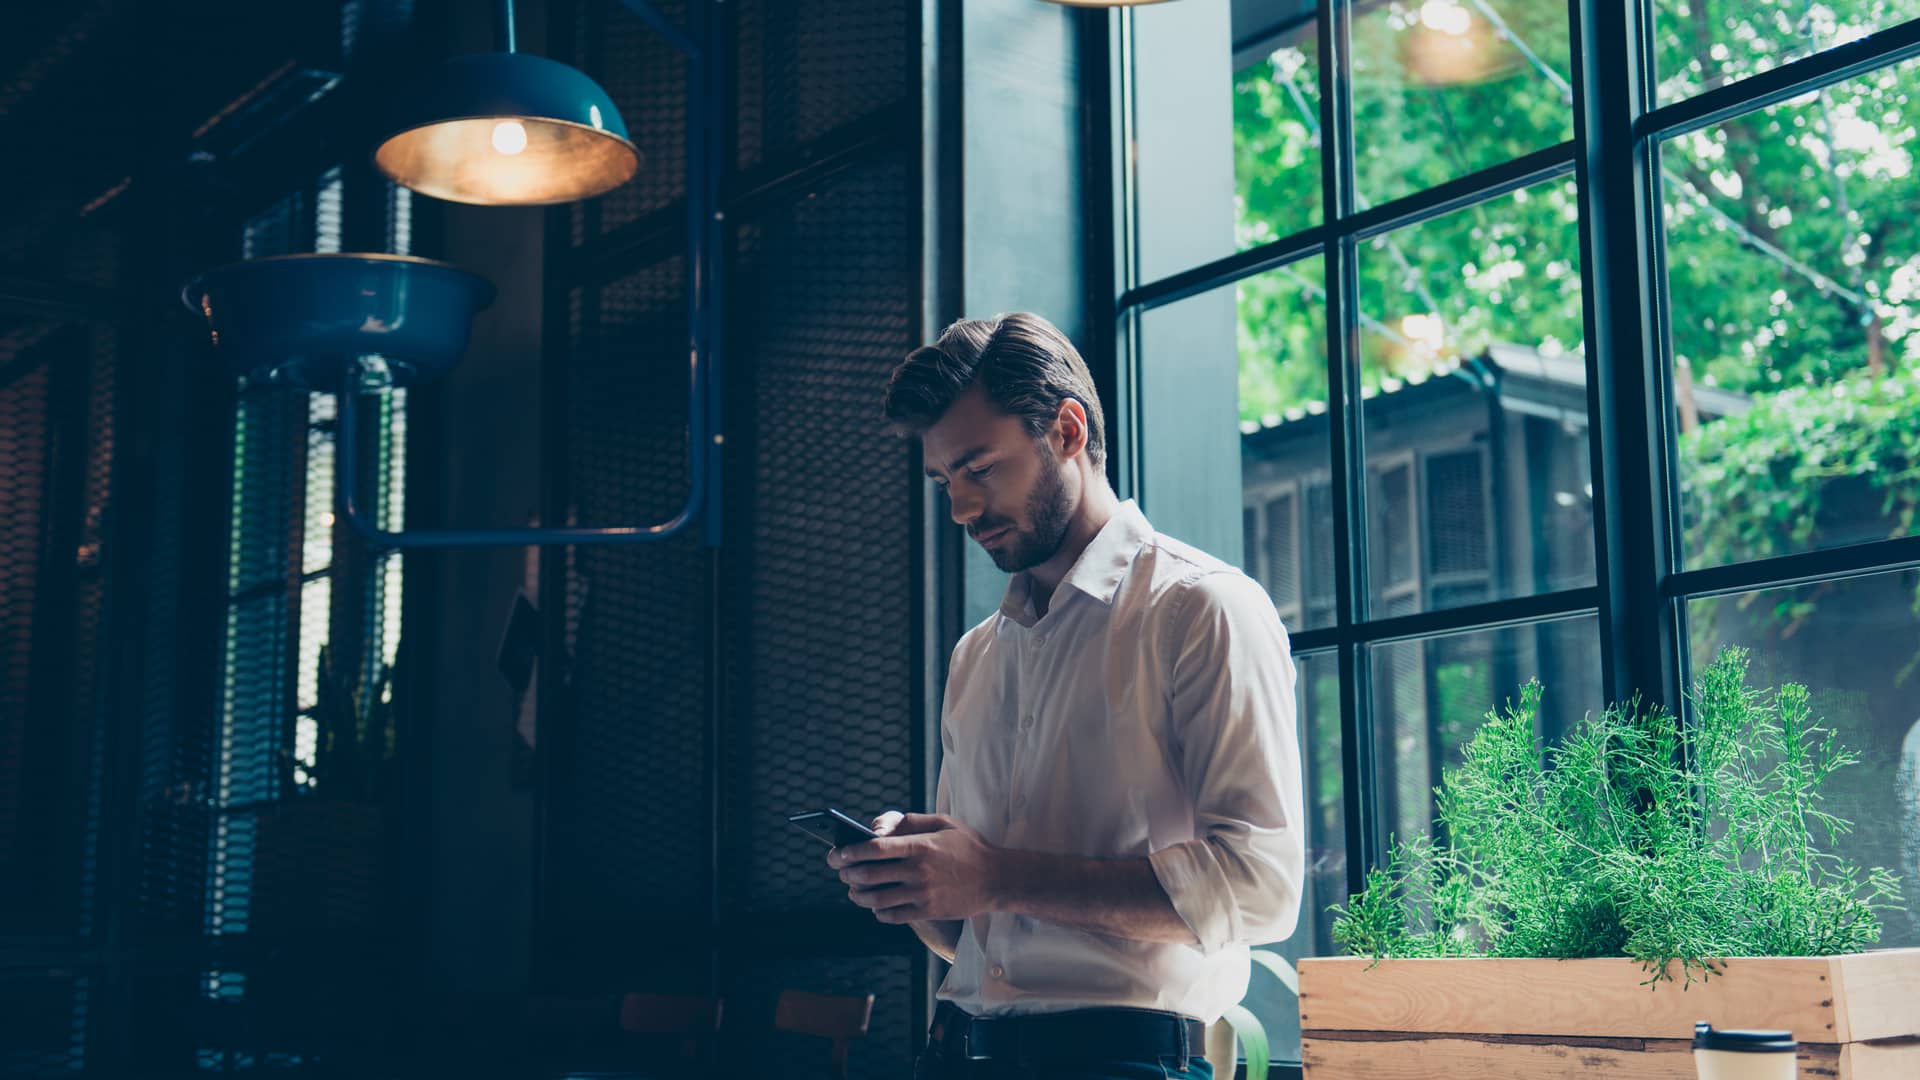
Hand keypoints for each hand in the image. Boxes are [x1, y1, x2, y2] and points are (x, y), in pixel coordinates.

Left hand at [825, 813, 1000, 923]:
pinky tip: (876, 905)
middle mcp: (919, 871)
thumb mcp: (943, 823)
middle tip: (841, 871)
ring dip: (858, 895)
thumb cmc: (967, 846)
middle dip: (848, 873)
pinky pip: (893, 916)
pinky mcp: (928, 912)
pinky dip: (878, 911)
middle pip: (869, 875)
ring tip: (853, 890)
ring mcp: (923, 894)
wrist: (998, 879)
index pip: (875, 848)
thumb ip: (908, 821)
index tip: (837, 853)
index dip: (851, 851)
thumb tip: (876, 828)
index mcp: (921, 845)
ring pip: (877, 899)